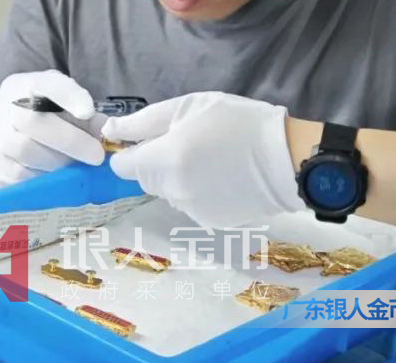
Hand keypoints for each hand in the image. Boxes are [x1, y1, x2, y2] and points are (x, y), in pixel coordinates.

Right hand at [0, 70, 105, 188]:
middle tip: (96, 155)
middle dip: (69, 140)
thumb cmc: (39, 118)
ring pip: (25, 151)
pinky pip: (20, 176)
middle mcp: (5, 107)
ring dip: (58, 162)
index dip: (68, 96)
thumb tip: (106, 132)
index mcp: (25, 85)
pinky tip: (56, 177)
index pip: (46, 84)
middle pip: (32, 121)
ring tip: (75, 166)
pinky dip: (44, 178)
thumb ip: (83, 115)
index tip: (88, 111)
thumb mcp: (61, 105)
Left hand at [102, 92, 305, 228]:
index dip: (132, 152)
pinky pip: (191, 204)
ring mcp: (191, 210)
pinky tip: (224, 178)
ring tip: (213, 160)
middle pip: (147, 179)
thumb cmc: (238, 123)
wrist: (287, 159)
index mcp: (164, 159)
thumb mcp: (189, 107)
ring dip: (180, 178)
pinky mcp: (209, 222)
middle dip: (159, 162)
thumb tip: (109, 132)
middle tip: (192, 142)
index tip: (150, 141)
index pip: (123, 166)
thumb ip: (144, 122)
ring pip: (169, 192)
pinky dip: (200, 192)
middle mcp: (172, 190)